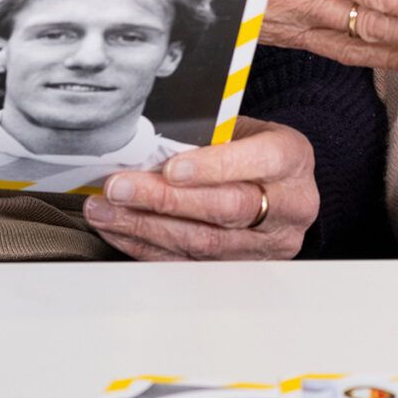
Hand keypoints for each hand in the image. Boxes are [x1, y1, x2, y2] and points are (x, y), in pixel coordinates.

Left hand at [84, 118, 316, 260]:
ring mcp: (266, 246)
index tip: (171, 168)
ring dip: (145, 227)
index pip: (260, 162)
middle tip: (119, 187)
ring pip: (203, 242)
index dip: (214, 167)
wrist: (279, 185)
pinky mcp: (239, 269)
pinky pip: (188, 262)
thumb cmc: (253, 149)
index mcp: (292, 160)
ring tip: (105, 210)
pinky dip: (147, 246)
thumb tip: (146, 147)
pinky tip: (119, 230)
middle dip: (166, 200)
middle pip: (227, 209)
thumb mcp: (243, 129)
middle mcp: (289, 208)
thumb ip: (207, 136)